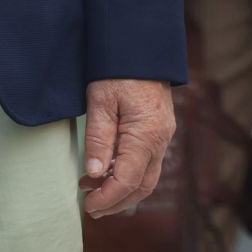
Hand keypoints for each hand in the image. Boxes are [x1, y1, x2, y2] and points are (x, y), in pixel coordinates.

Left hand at [81, 78, 175, 218]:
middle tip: (91, 207)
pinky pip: (148, 162)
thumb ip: (98, 139)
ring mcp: (163, 135)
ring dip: (123, 190)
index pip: (128, 181)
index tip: (88, 205)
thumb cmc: (119, 69)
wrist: (141, 44)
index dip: (107, 198)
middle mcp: (160, 139)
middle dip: (117, 202)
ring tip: (92, 189)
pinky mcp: (160, 130)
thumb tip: (95, 174)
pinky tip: (108, 170)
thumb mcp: (100, 100)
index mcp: (146, 135)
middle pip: (142, 186)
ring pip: (148, 177)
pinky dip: (129, 174)